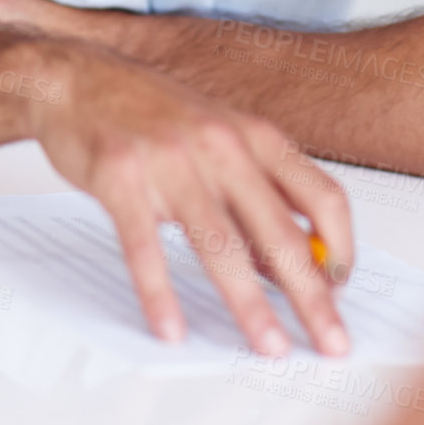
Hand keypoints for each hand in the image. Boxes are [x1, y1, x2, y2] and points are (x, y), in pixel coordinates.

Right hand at [23, 38, 354, 357]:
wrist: (79, 79)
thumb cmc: (152, 113)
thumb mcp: (220, 141)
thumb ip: (257, 197)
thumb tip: (290, 267)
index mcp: (254, 136)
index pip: (322, 196)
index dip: (343, 248)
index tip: (345, 291)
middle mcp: (221, 145)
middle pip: (280, 232)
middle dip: (311, 296)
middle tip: (329, 340)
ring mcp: (171, 161)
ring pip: (219, 245)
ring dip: (249, 304)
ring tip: (267, 345)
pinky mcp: (121, 177)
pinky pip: (145, 247)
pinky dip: (159, 293)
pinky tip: (170, 328)